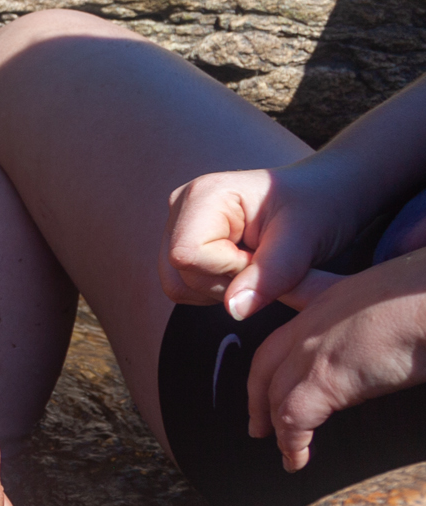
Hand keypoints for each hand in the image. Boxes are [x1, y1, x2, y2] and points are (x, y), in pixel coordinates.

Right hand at [161, 157, 360, 319]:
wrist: (326, 194)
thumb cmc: (320, 205)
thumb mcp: (305, 237)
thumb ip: (271, 274)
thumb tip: (234, 311)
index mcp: (204, 194)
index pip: (188, 256)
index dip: (229, 270)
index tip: (266, 256)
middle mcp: (181, 207)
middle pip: (179, 275)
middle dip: (229, 283)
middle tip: (267, 262)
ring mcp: (178, 225)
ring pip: (179, 285)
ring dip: (224, 290)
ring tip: (258, 265)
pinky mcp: (186, 242)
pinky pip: (186, 287)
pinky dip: (219, 290)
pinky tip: (246, 269)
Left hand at [246, 250, 425, 470]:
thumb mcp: (403, 294)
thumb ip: (384, 316)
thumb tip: (397, 340)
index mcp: (334, 296)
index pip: (290, 317)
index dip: (280, 349)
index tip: (272, 369)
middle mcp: (315, 319)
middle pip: (268, 361)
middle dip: (259, 394)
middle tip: (260, 423)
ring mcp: (314, 348)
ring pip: (277, 393)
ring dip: (277, 427)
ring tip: (285, 451)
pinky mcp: (325, 378)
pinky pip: (295, 418)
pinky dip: (293, 444)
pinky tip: (297, 460)